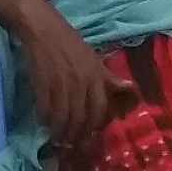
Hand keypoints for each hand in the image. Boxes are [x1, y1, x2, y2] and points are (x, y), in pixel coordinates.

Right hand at [13, 4, 121, 147]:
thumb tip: (129, 88)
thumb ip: (109, 78)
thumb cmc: (71, 43)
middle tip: (72, 141)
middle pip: (80, 118)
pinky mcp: (42, 84)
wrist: (44, 29)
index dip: (95, 125)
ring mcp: (60, 84)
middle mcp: (81, 82)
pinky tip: (44, 121)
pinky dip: (44, 119)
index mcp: (96, 76)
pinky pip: (45, 109)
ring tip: (57, 137)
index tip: (89, 133)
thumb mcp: (95, 59)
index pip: (100, 109)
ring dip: (60, 131)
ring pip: (62, 117)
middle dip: (76, 133)